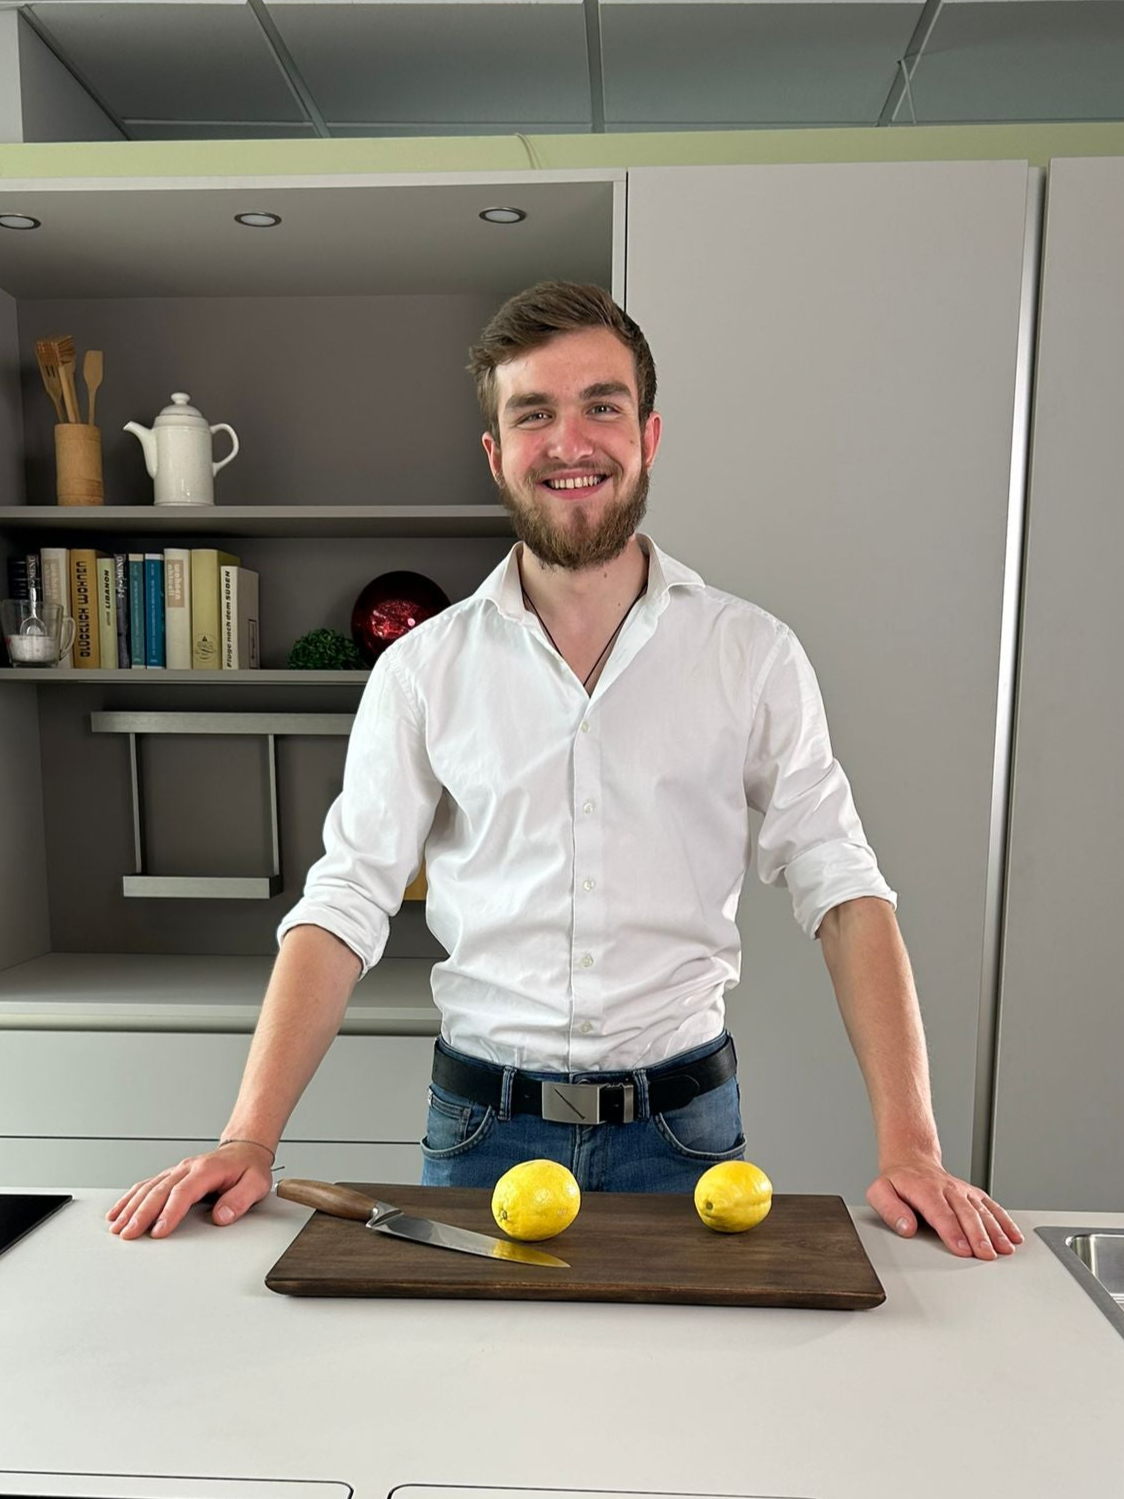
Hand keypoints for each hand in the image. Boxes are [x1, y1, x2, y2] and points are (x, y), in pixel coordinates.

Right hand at [106, 1142, 274, 1239]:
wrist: (244, 1150)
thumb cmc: (248, 1169)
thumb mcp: (256, 1184)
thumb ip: (240, 1200)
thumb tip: (221, 1216)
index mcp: (207, 1170)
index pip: (184, 1192)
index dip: (170, 1212)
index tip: (159, 1231)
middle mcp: (187, 1168)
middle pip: (160, 1190)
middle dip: (142, 1213)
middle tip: (129, 1234)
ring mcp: (176, 1171)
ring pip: (148, 1187)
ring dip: (131, 1207)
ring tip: (118, 1227)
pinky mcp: (170, 1176)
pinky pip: (146, 1185)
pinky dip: (130, 1198)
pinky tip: (118, 1212)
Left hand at [866, 1158, 1023, 1259]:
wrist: (911, 1160)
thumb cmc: (897, 1182)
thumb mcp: (880, 1192)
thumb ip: (890, 1210)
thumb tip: (906, 1228)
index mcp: (924, 1190)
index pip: (940, 1213)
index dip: (952, 1232)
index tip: (962, 1249)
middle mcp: (947, 1189)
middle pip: (966, 1213)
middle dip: (978, 1235)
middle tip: (987, 1255)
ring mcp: (962, 1190)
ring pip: (982, 1210)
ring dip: (995, 1230)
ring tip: (1004, 1249)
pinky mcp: (972, 1193)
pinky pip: (991, 1206)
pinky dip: (1005, 1221)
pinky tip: (1014, 1236)